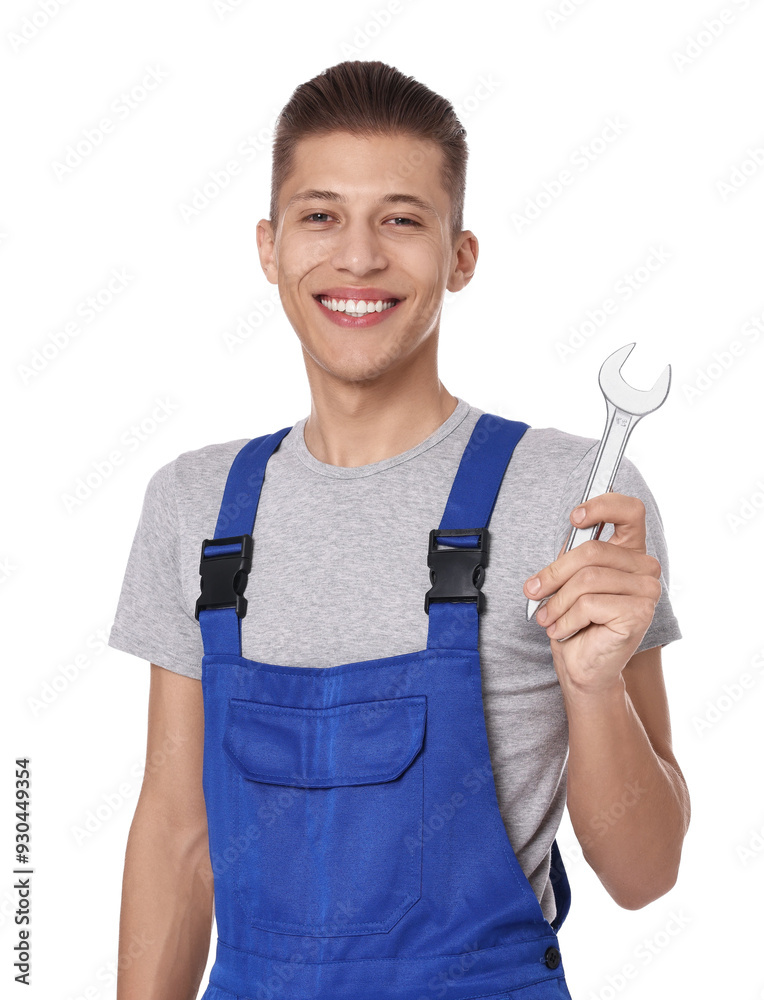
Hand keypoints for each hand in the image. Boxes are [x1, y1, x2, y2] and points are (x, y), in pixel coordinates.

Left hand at [523, 493, 661, 696]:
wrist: (585, 666)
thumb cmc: (577, 621)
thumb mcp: (568, 582)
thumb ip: (569, 559)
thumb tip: (555, 547)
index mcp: (630, 552)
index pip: (630, 511)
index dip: (603, 505)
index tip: (574, 516)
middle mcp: (645, 568)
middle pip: (592, 551)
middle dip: (554, 573)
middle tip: (533, 592)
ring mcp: (647, 591)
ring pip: (587, 579)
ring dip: (558, 602)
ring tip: (548, 618)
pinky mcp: (640, 613)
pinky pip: (589, 604)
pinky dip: (567, 619)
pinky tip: (564, 630)